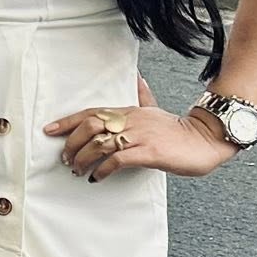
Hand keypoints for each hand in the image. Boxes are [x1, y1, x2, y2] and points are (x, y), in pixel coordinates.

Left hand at [44, 75, 235, 182]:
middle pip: (90, 126)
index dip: (68, 121)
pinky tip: (96, 177)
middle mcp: (131, 120)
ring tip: (77, 170)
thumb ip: (143, 97)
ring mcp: (140, 136)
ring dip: (83, 159)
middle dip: (72, 143)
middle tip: (65, 159)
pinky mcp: (149, 152)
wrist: (206, 140)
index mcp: (129, 111)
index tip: (50, 130)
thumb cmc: (178, 130)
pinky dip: (102, 169)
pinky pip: (118, 160)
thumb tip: (138, 80)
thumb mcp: (156, 110)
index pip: (91, 112)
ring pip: (100, 143)